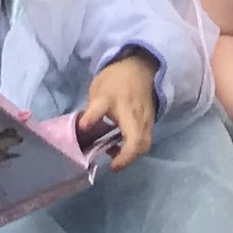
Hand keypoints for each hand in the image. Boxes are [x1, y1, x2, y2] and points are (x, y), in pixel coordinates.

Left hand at [86, 53, 158, 168]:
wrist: (139, 67)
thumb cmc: (116, 80)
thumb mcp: (98, 91)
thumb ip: (92, 112)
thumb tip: (82, 129)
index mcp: (126, 109)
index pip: (127, 134)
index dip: (122, 154)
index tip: (111, 164)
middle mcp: (140, 118)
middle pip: (140, 145)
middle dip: (128, 159)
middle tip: (112, 165)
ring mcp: (148, 121)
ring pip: (144, 145)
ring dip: (131, 155)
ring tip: (114, 156)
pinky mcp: (150, 122)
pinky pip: (145, 140)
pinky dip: (134, 148)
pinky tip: (120, 146)